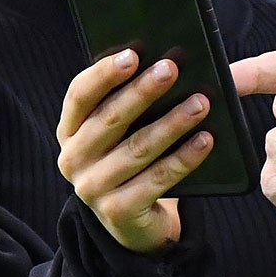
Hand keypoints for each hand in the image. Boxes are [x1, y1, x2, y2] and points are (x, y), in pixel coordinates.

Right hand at [57, 50, 213, 251]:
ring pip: (138, 148)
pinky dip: (184, 158)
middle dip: (143, 91)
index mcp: (69, 131)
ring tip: (201, 103)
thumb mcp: (119, 134)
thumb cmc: (131, 163)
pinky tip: (206, 140)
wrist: (135, 223)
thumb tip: (163, 65)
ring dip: (172, 122)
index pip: (80, 95)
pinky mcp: (118, 211)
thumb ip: (127, 104)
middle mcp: (73, 159)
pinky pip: (158, 179)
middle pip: (110, 118)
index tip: (133, 53)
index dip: (105, 73)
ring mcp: (92, 188)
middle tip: (172, 69)